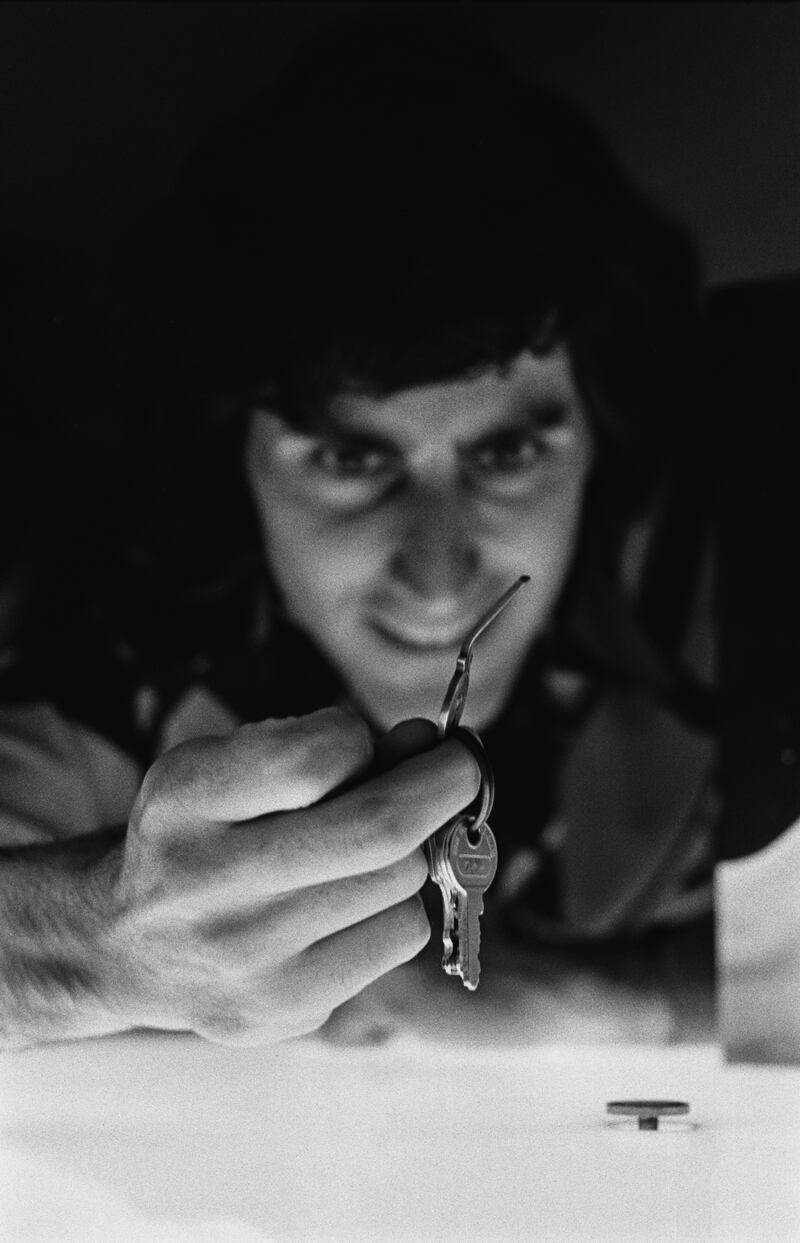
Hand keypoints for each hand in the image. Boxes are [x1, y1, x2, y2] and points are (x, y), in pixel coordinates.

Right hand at [102, 708, 479, 1044]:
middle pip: (380, 829)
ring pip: (401, 884)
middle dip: (442, 785)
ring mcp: (246, 960)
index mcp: (184, 802)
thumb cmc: (198, 836)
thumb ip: (322, 745)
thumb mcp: (230, 766)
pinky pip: (400, 937)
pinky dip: (399, 905)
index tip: (380, 739)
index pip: (317, 758)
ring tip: (377, 845)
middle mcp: (205, 886)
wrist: (126, 946)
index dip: (364, 739)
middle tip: (457, 768)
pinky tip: (356, 900)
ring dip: (412, 850)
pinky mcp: (285, 1009)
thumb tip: (427, 742)